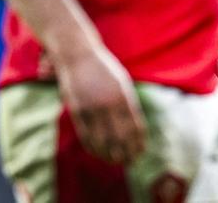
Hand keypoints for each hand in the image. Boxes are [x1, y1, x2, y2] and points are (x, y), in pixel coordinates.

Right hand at [55, 43, 146, 163]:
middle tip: (130, 162)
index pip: (134, 127)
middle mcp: (108, 104)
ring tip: (115, 161)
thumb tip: (135, 130)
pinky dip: (93, 147)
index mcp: (123, 96)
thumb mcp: (122, 83)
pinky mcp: (76, 111)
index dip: (138, 142)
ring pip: (102, 140)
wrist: (79, 56)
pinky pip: (86, 136)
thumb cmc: (104, 69)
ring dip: (110, 154)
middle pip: (120, 137)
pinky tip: (98, 153)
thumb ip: (128, 105)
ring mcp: (91, 108)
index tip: (141, 152)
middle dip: (127, 152)